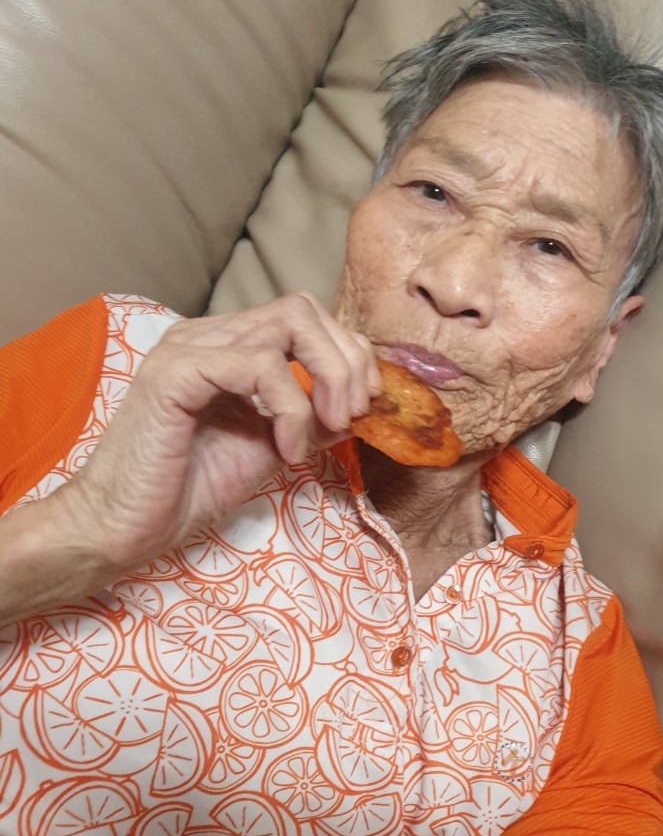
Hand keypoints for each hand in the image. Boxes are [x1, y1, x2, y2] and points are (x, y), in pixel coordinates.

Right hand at [57, 292, 380, 577]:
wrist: (124, 527)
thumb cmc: (189, 487)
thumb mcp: (272, 445)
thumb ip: (312, 417)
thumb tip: (360, 403)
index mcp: (226, 345)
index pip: (304, 317)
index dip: (348, 353)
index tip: (366, 403)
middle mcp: (207, 334)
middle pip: (302, 308)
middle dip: (346, 359)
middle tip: (353, 413)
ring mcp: (189, 347)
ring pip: (288, 325)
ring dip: (326, 379)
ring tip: (325, 430)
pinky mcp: (176, 373)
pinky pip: (258, 365)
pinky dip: (290, 408)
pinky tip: (287, 451)